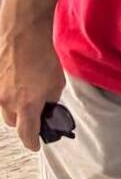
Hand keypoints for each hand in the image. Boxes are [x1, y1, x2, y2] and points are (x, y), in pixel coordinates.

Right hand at [0, 25, 65, 151]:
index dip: (32, 142)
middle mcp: (6, 101)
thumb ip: (50, 99)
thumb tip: (46, 106)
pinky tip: (17, 80)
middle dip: (23, 119)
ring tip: (26, 91)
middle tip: (35, 111)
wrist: (23, 32)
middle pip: (13, 121)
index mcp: (26, 105)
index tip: (35, 145)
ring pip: (3, 107)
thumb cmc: (43, 56)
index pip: (27, 133)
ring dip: (14, 105)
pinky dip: (7, 92)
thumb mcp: (56, 82)